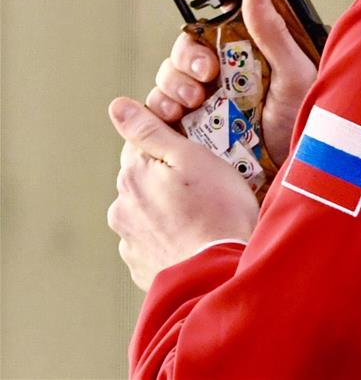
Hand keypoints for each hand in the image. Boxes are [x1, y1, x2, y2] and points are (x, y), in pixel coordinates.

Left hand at [107, 97, 258, 290]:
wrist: (222, 275)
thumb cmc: (216, 211)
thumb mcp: (190, 156)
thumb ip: (150, 130)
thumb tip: (117, 106)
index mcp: (131, 176)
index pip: (141, 145)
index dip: (169, 146)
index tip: (193, 156)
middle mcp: (122, 209)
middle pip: (143, 180)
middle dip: (166, 180)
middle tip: (204, 188)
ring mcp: (130, 244)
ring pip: (148, 213)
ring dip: (166, 212)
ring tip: (202, 219)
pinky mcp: (142, 271)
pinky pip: (155, 243)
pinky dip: (170, 239)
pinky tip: (195, 240)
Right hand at [145, 0, 316, 165]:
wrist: (292, 176)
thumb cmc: (304, 124)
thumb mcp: (296, 74)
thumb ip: (273, 31)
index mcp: (252, 46)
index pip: (220, 6)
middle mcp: (226, 66)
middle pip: (188, 42)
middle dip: (188, 54)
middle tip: (207, 73)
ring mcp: (206, 94)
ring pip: (171, 71)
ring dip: (175, 81)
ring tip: (194, 100)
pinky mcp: (190, 121)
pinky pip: (161, 104)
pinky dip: (161, 105)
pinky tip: (176, 114)